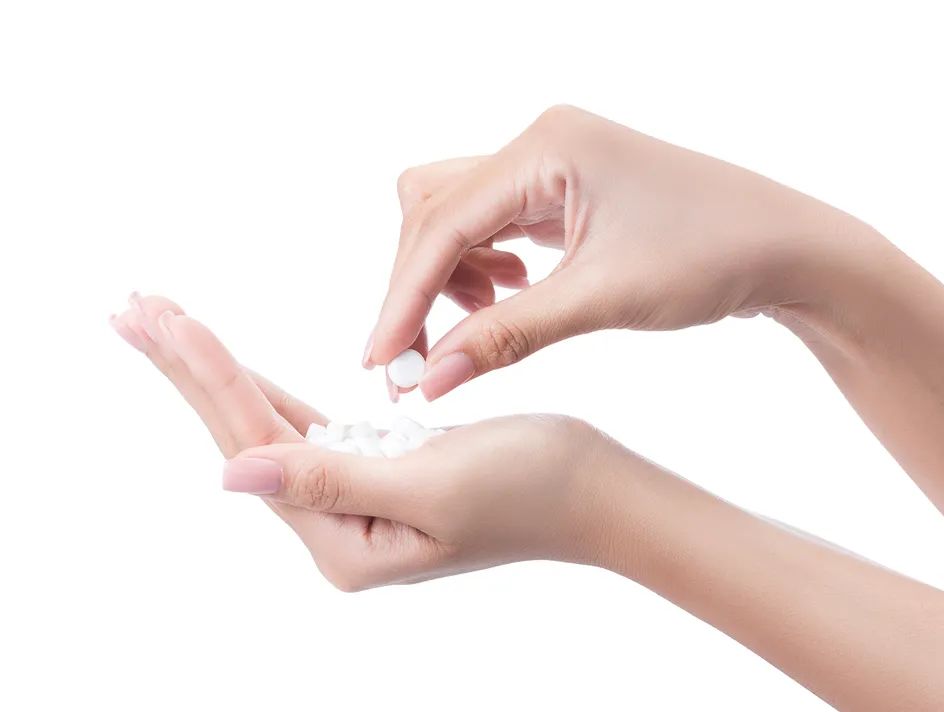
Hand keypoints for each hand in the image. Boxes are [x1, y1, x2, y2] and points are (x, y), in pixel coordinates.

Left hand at [111, 294, 618, 589]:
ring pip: (269, 423)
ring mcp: (355, 500)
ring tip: (165, 323)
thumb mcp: (433, 487)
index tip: (166, 313)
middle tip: (131, 307)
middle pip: (246, 433)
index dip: (212, 375)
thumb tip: (233, 475)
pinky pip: (307, 423)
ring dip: (219, 371)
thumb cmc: (535, 489)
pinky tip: (232, 365)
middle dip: (191, 368)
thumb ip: (333, 480)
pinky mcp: (378, 469)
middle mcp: (338, 529)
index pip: (258, 446)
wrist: (598, 494)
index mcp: (344, 544)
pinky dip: (270, 386)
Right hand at [367, 105, 881, 399]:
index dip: (404, 296)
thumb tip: (431, 378)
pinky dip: (483, 269)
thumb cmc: (712, 256)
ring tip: (479, 325)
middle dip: (419, 286)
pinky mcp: (563, 192)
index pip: (443, 223)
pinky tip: (510, 298)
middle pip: (435, 211)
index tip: (380, 359)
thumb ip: (507, 335)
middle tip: (417, 360)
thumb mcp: (602, 298)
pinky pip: (494, 226)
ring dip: (450, 277)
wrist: (786, 248)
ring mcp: (551, 165)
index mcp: (546, 146)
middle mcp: (539, 144)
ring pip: (458, 217)